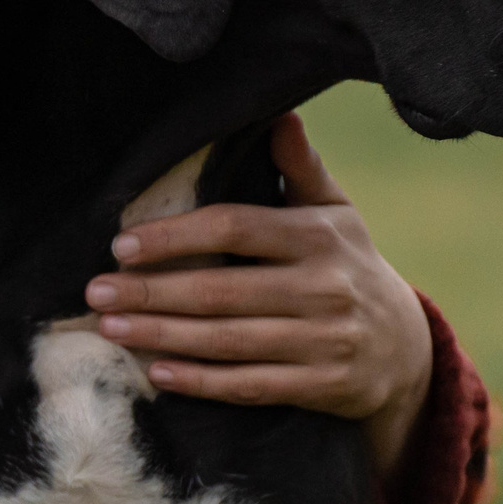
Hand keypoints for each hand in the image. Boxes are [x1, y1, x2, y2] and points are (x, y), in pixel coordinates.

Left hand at [82, 112, 434, 477]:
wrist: (406, 347)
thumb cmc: (348, 265)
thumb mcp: (336, 213)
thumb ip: (301, 169)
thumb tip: (281, 116)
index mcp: (318, 236)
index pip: (234, 229)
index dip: (175, 237)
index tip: (121, 246)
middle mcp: (324, 288)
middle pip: (221, 291)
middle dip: (152, 292)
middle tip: (96, 291)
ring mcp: (325, 341)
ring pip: (229, 341)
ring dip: (162, 335)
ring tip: (110, 326)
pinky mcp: (323, 387)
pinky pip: (251, 386)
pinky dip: (202, 381)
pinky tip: (157, 371)